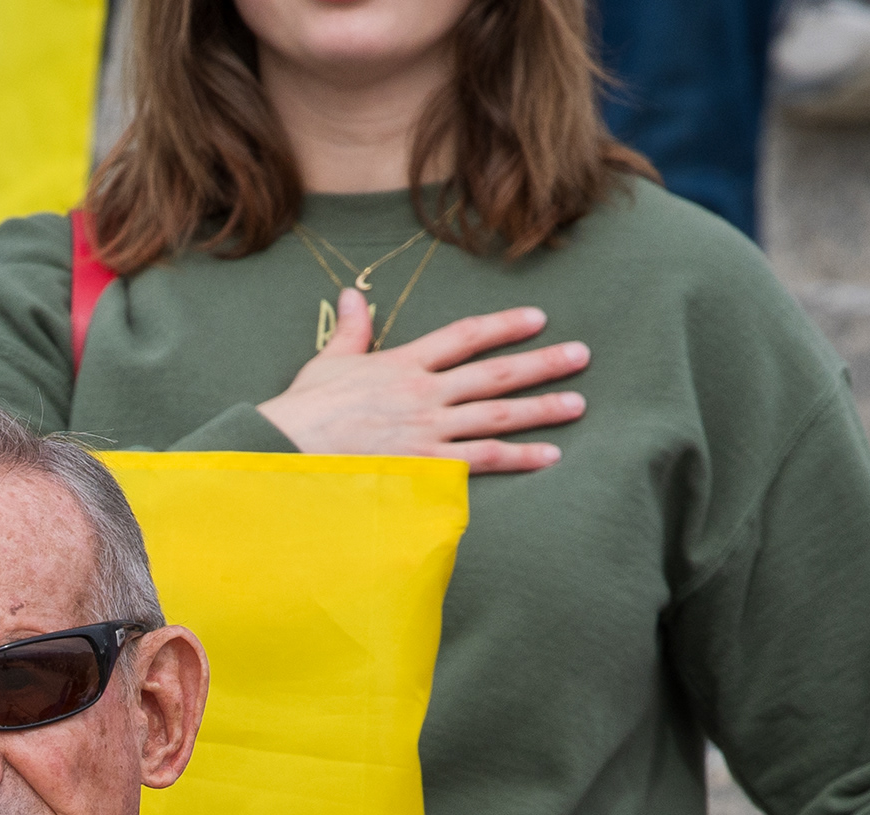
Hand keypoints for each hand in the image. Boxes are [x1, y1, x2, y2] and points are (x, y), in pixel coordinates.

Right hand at [254, 290, 586, 475]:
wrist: (287, 449)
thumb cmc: (303, 410)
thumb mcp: (328, 360)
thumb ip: (352, 329)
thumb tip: (353, 294)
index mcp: (403, 362)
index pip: (465, 336)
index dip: (504, 324)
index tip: (538, 318)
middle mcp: (424, 392)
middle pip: (495, 373)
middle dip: (543, 362)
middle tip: (582, 355)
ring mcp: (428, 429)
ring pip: (497, 415)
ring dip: (541, 408)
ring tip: (578, 404)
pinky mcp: (425, 466)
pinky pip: (482, 461)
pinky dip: (518, 458)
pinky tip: (549, 455)